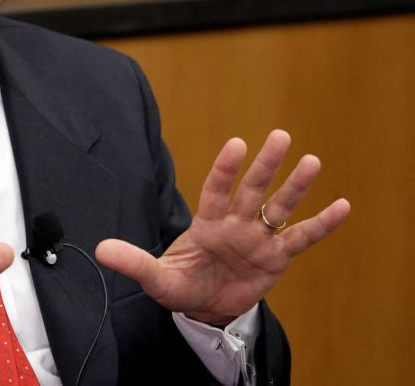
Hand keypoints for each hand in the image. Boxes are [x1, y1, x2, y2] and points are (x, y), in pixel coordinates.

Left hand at [95, 129, 349, 324]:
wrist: (205, 306)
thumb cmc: (180, 284)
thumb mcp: (155, 278)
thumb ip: (133, 262)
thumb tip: (100, 250)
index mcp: (206, 224)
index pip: (216, 190)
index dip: (225, 169)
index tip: (237, 143)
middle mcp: (235, 224)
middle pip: (252, 189)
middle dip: (265, 164)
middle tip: (281, 135)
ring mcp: (257, 238)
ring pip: (279, 207)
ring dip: (295, 186)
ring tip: (312, 160)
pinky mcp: (276, 258)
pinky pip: (301, 239)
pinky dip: (321, 224)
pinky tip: (342, 205)